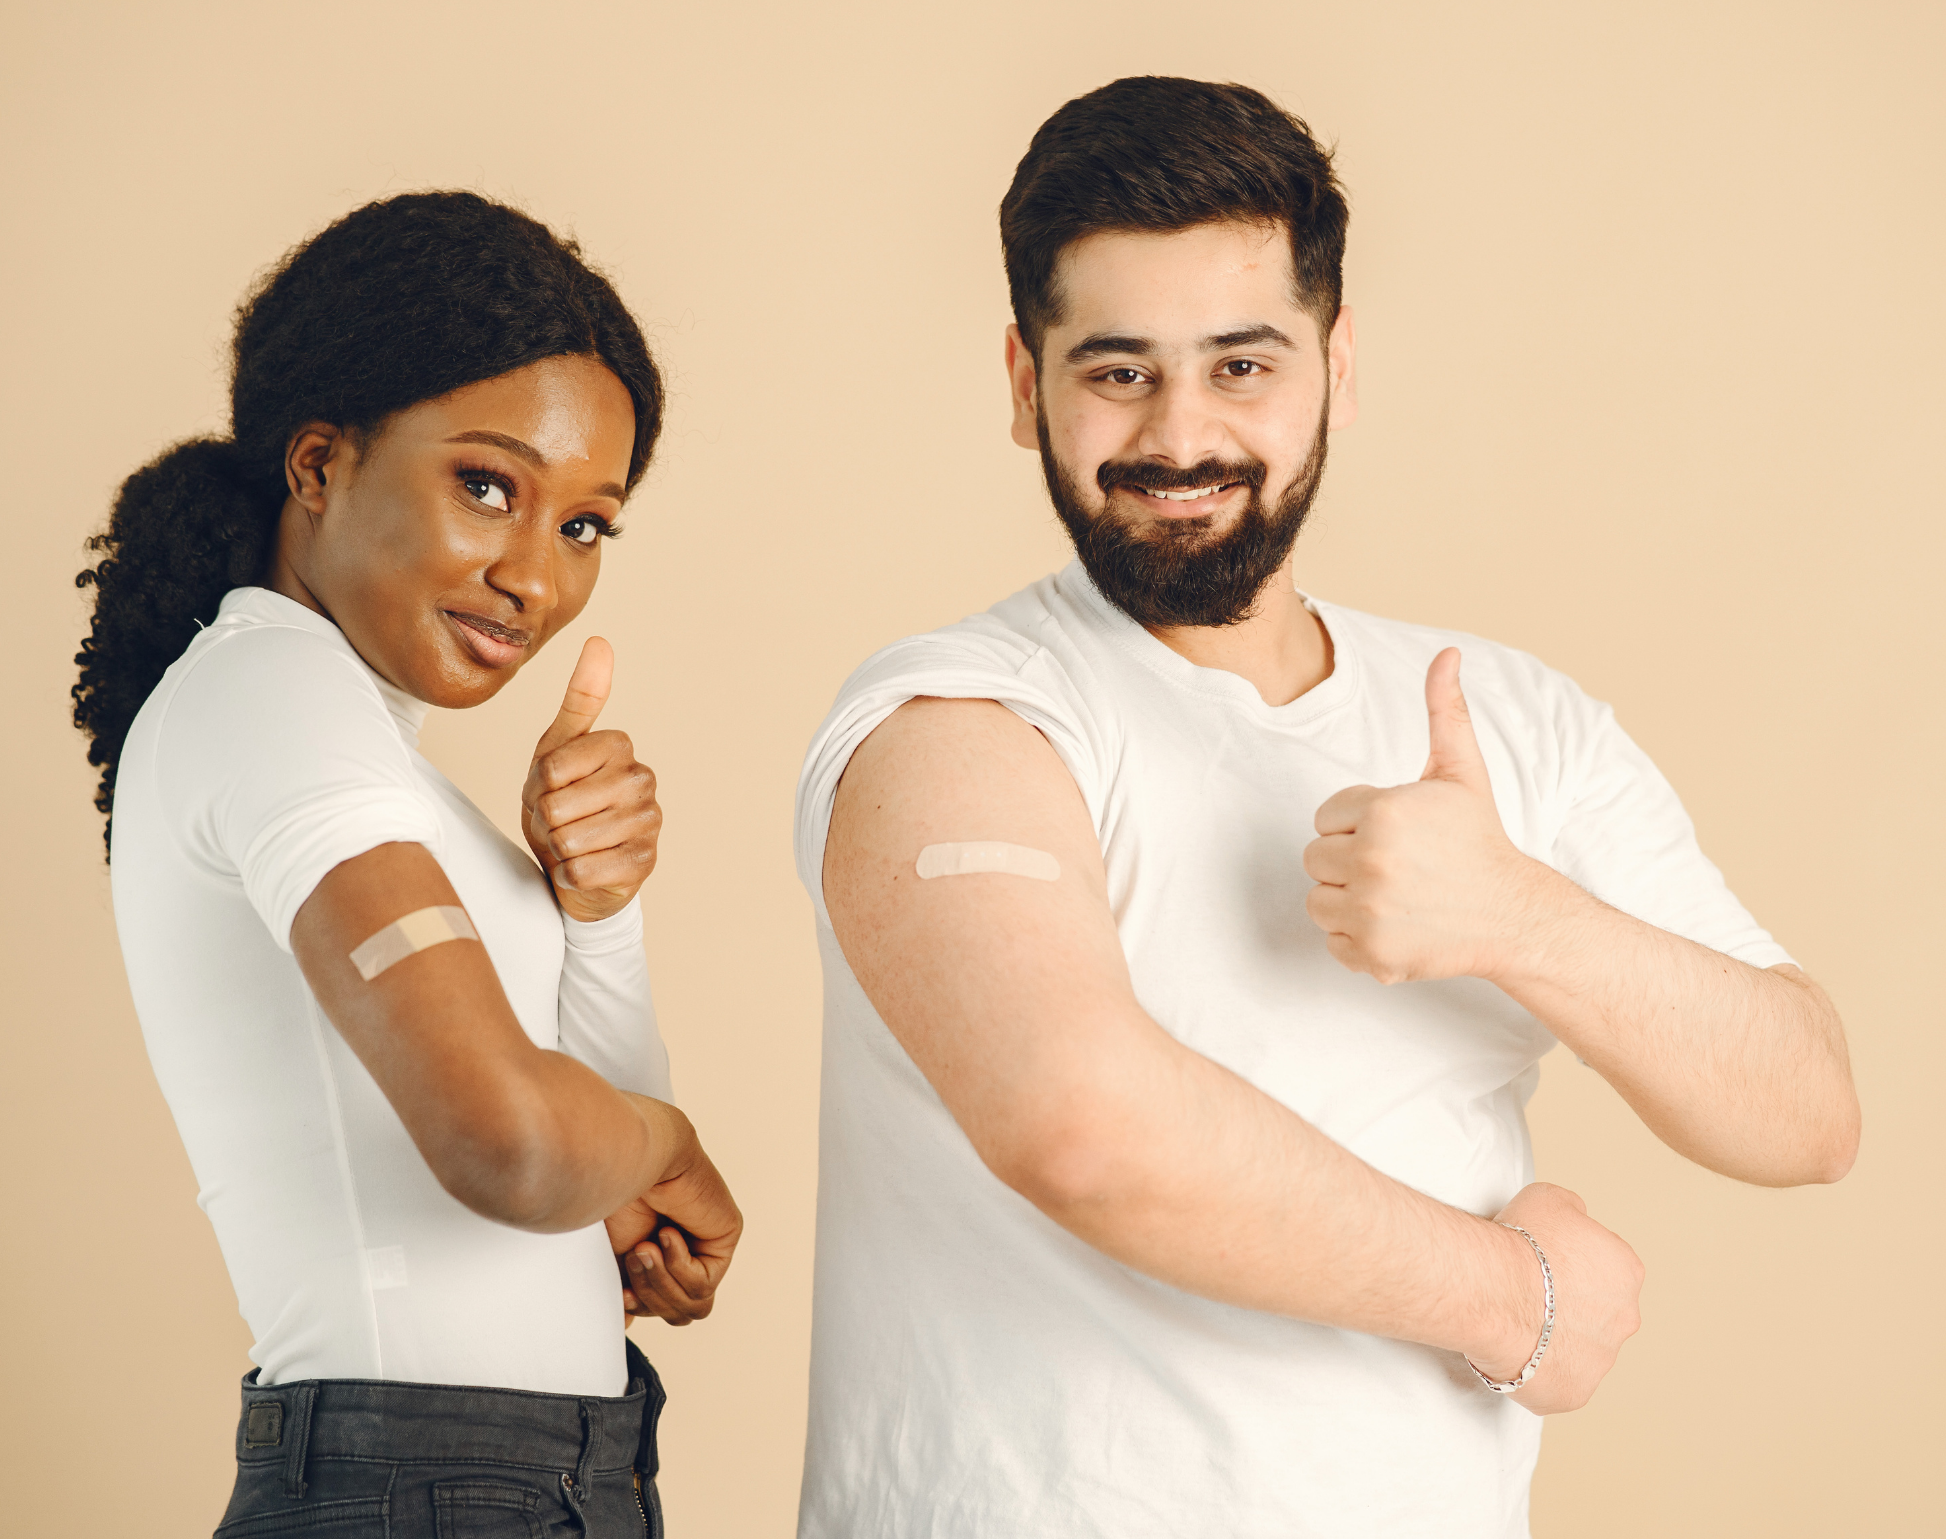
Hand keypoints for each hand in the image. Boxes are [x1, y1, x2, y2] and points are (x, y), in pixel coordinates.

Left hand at [521, 637, 662, 923]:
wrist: (574, 863)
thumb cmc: (563, 800)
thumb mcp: (558, 748)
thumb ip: (581, 698)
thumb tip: (600, 641)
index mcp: (620, 747)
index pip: (552, 767)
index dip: (538, 785)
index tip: (550, 789)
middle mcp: (643, 780)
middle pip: (560, 806)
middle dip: (545, 820)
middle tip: (557, 821)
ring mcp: (648, 822)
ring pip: (572, 840)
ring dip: (557, 848)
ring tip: (569, 842)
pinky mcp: (645, 862)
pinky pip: (585, 871)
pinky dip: (570, 875)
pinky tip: (582, 868)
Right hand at [606, 1098, 741, 1326]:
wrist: (627, 1158)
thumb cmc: (610, 1196)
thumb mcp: (610, 1257)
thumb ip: (623, 1290)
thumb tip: (625, 1328)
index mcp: (657, 1256)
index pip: (657, 1309)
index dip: (638, 1309)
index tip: (620, 1295)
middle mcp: (684, 1252)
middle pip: (677, 1314)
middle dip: (649, 1296)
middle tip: (632, 1259)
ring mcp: (707, 1245)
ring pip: (692, 1307)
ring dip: (660, 1283)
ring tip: (643, 1248)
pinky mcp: (725, 1236)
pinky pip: (704, 1284)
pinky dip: (679, 1266)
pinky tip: (667, 1234)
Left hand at [1302, 647, 1555, 983]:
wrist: (1514, 915)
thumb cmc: (1479, 841)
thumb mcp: (1461, 772)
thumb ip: (1444, 712)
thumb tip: (1448, 655)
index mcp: (1381, 812)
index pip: (1325, 816)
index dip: (1358, 823)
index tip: (1399, 833)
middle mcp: (1370, 861)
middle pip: (1315, 858)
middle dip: (1349, 859)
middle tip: (1398, 865)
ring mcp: (1369, 912)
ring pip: (1317, 900)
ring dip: (1347, 899)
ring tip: (1395, 894)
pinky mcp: (1371, 955)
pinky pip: (1332, 943)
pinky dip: (1357, 939)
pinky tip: (1397, 924)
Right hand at [1469, 1182, 1644, 1414]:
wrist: (1494, 1290)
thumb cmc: (1520, 1243)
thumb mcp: (1549, 1198)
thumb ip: (1573, 1211)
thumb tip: (1577, 1218)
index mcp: (1625, 1271)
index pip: (1605, 1268)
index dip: (1571, 1264)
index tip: (1544, 1263)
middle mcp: (1624, 1318)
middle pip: (1598, 1312)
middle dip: (1569, 1305)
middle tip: (1530, 1294)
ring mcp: (1601, 1360)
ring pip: (1579, 1349)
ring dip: (1555, 1339)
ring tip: (1516, 1323)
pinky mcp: (1575, 1392)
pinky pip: (1557, 1381)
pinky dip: (1538, 1370)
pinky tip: (1514, 1351)